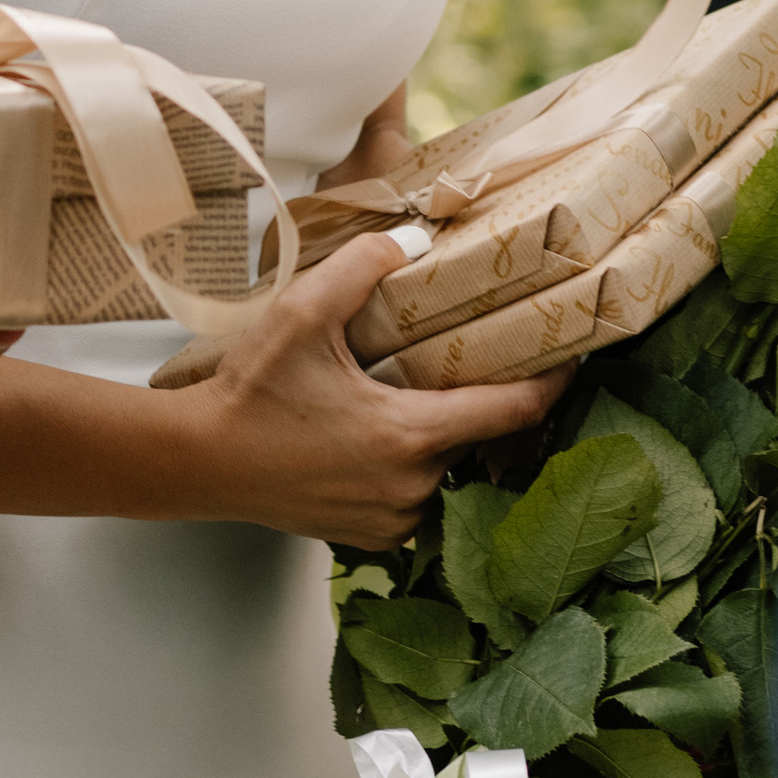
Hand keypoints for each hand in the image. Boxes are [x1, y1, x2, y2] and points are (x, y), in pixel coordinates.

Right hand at [167, 229, 562, 548]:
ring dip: (439, 438)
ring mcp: (391, 520)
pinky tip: (378, 436)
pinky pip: (414, 499)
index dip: (551, 383)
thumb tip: (411, 240)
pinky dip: (410, 469)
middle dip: (475, 401)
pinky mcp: (368, 537)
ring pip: (445, 472)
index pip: (511, 412)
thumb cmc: (252, 393)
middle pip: (476, 440)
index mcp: (410, 436)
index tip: (576, 356)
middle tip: (466, 361)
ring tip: (411, 396)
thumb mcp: (303, 313)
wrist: (201, 461)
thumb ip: (362, 267)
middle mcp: (412, 488)